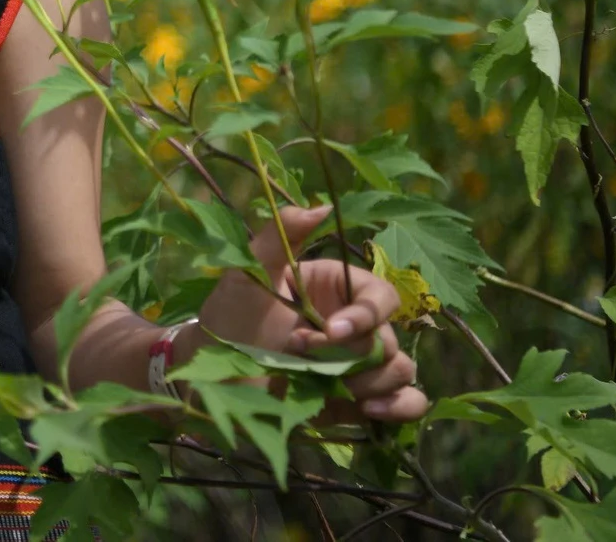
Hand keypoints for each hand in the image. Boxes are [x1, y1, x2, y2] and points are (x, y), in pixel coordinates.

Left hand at [195, 204, 427, 422]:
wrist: (210, 374)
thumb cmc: (228, 316)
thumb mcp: (248, 271)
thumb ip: (281, 235)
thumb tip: (326, 206)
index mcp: (336, 290)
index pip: (380, 296)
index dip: (367, 314)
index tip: (333, 331)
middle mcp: (353, 327)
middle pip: (390, 338)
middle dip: (352, 354)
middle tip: (301, 355)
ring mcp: (357, 365)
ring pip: (401, 370)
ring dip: (372, 382)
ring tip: (328, 386)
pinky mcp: (356, 399)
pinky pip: (405, 402)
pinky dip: (399, 407)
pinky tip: (370, 410)